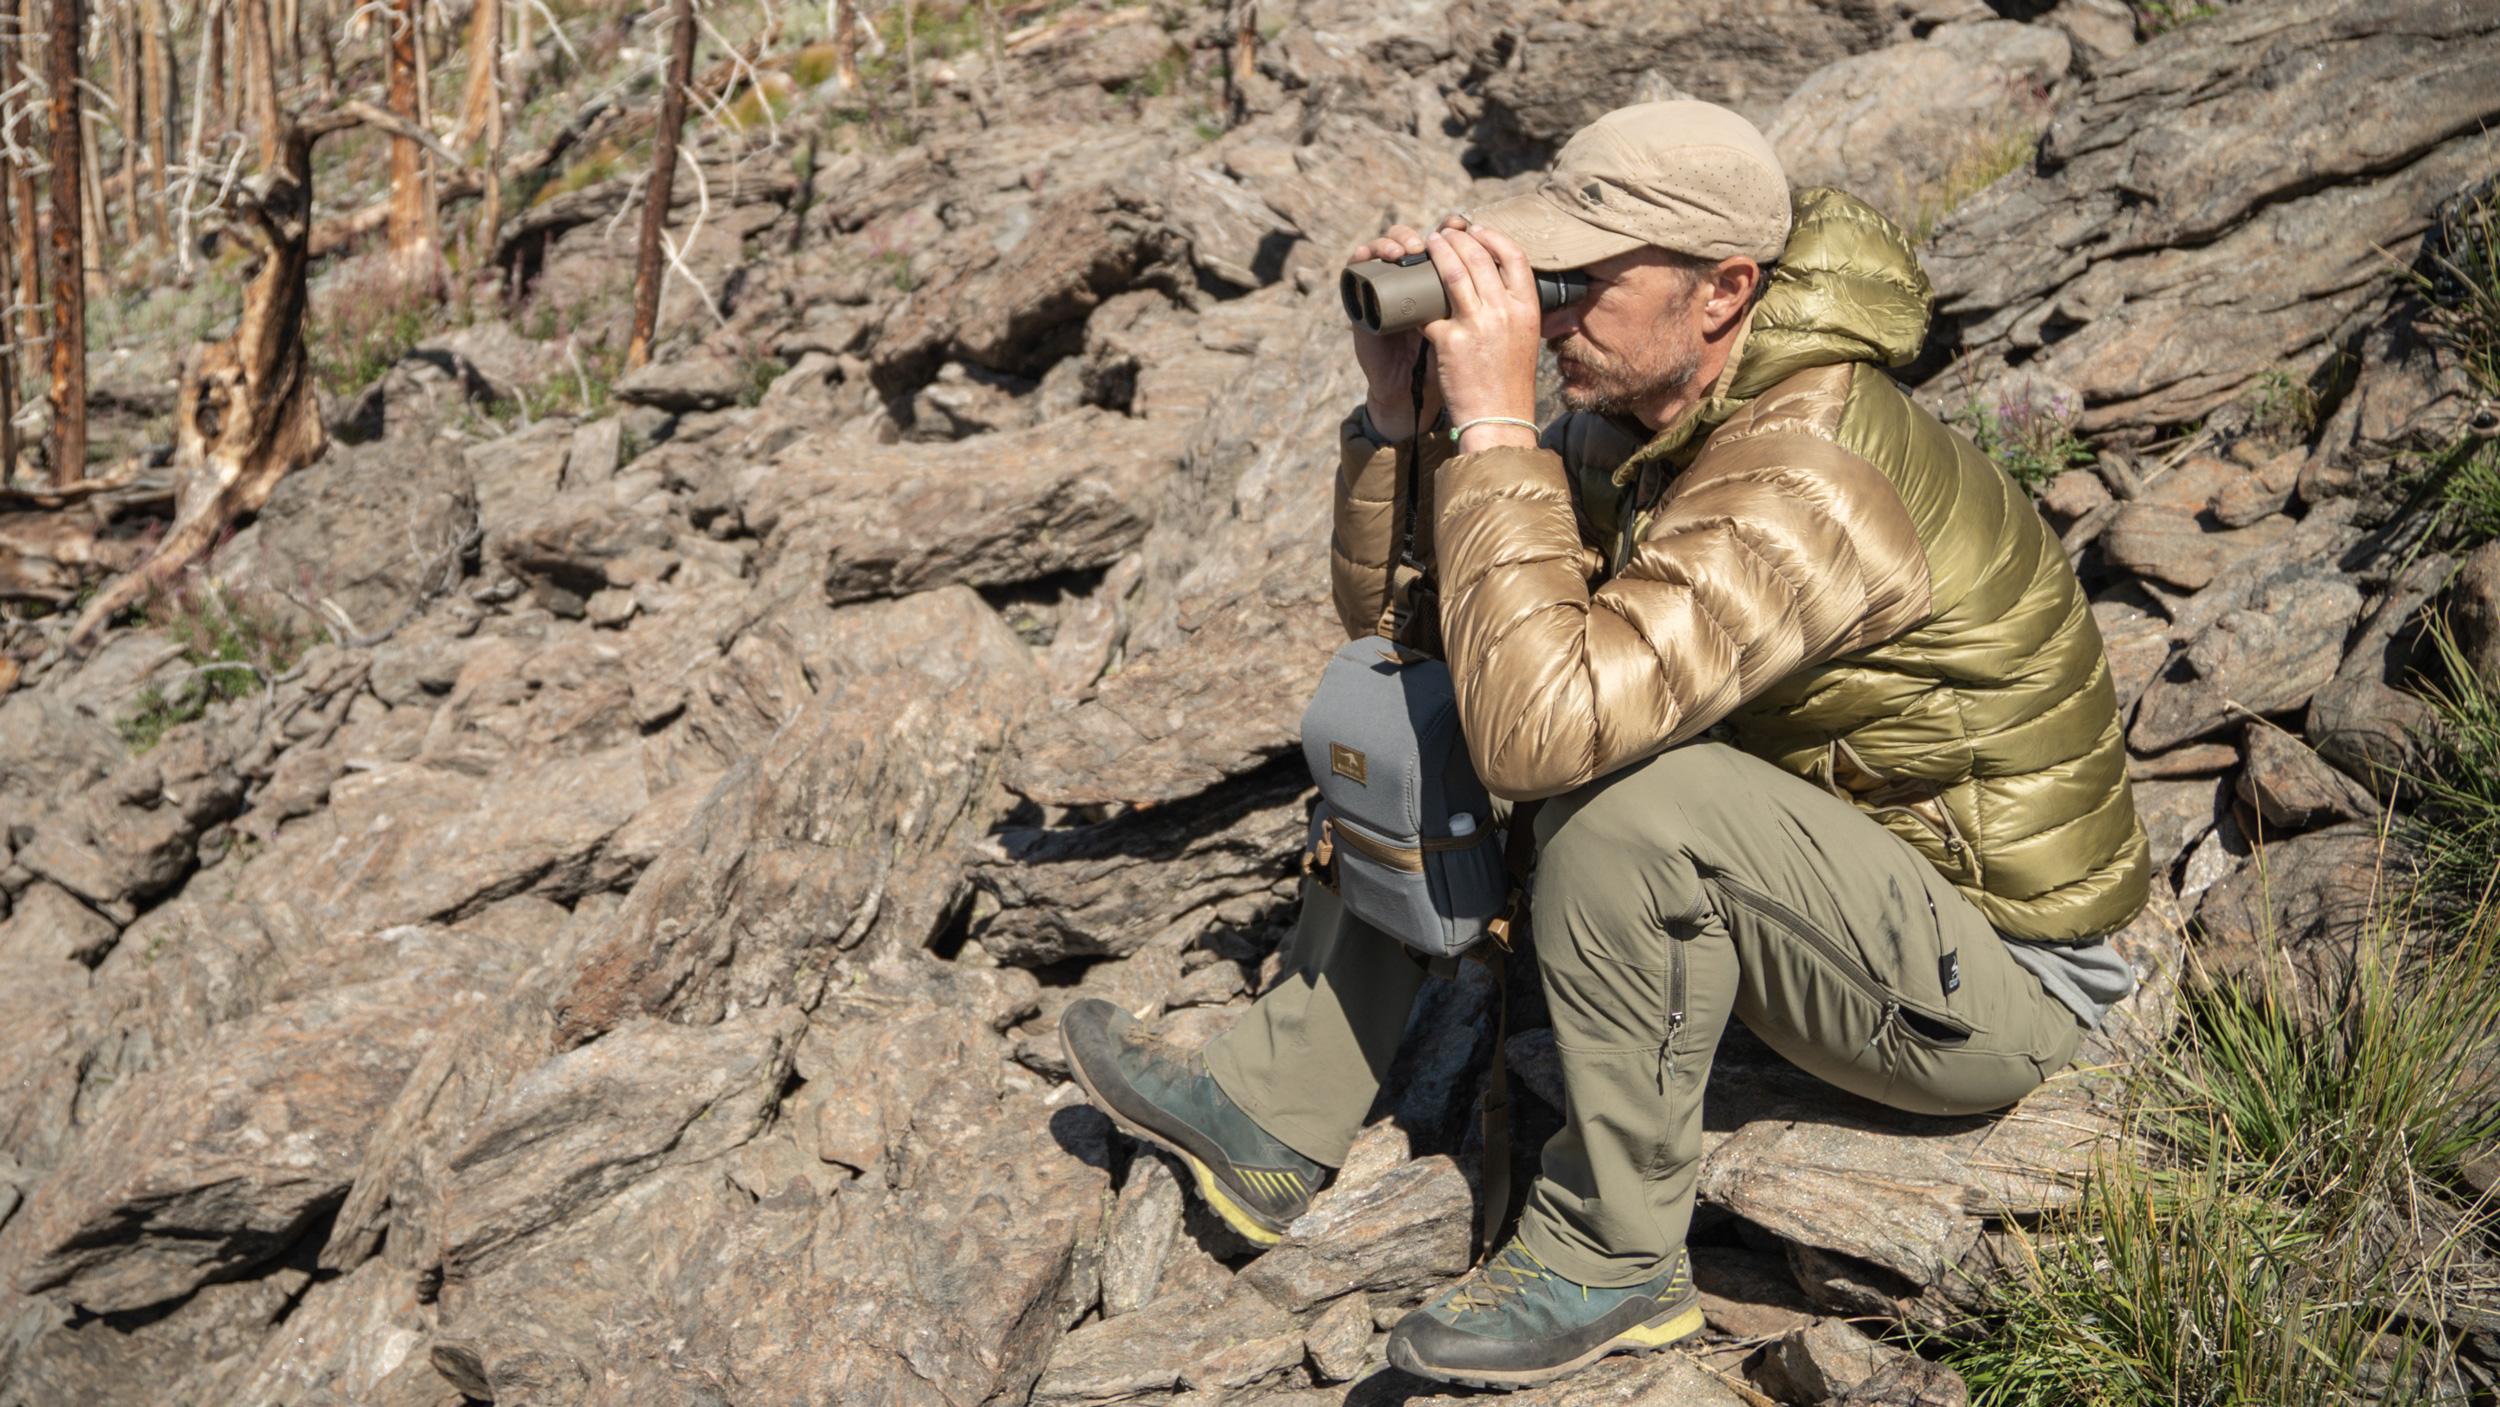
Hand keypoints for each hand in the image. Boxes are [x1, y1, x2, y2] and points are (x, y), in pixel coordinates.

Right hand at [1347, 215, 1467, 439]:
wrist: (1410, 390)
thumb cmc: (1444, 361)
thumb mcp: (1467, 329)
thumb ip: (1479, 302)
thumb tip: (1504, 270)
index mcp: (1438, 279)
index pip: (1443, 241)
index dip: (1453, 230)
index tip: (1463, 224)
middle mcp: (1411, 276)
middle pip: (1418, 236)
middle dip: (1429, 234)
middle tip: (1440, 236)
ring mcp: (1385, 283)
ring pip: (1387, 244)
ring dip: (1396, 240)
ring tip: (1408, 251)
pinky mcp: (1362, 296)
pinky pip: (1358, 266)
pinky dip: (1363, 256)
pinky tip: (1369, 255)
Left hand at [1418, 224, 1541, 453]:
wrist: (1499, 418)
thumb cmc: (1510, 381)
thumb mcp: (1525, 337)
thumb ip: (1513, 308)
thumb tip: (1496, 281)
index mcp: (1527, 308)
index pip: (1514, 256)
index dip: (1493, 237)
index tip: (1477, 231)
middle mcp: (1504, 311)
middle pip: (1479, 257)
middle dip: (1457, 238)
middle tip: (1443, 234)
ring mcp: (1477, 324)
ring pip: (1453, 273)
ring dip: (1437, 252)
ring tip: (1426, 243)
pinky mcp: (1450, 341)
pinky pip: (1429, 308)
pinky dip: (1419, 296)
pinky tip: (1410, 287)